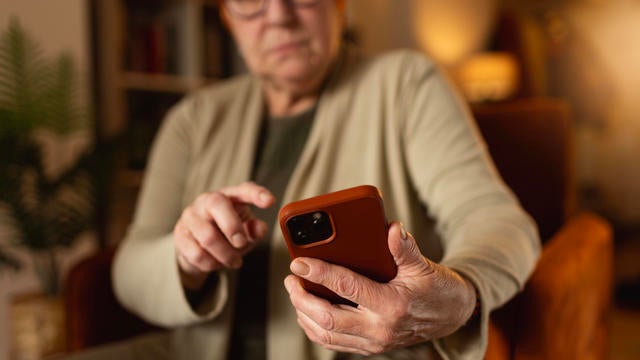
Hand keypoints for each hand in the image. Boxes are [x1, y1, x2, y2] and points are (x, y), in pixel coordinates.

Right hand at [174, 181, 274, 290]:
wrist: (199, 247)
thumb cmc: (228, 235)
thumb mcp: (246, 232)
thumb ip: (255, 230)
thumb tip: (259, 229)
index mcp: (229, 196)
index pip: (244, 189)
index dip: (257, 194)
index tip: (270, 201)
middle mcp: (207, 200)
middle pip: (217, 204)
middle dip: (232, 226)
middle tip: (241, 243)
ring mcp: (190, 216)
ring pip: (207, 235)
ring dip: (225, 254)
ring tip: (234, 262)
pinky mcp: (180, 234)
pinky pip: (196, 253)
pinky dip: (211, 263)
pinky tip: (216, 263)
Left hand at [284, 222, 476, 355]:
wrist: (452, 316)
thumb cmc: (437, 288)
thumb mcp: (423, 266)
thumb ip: (404, 248)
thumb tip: (392, 228)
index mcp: (392, 306)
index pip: (346, 287)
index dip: (319, 273)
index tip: (299, 262)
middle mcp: (380, 329)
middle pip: (328, 319)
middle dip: (302, 298)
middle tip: (291, 278)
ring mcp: (374, 342)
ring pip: (327, 335)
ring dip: (305, 314)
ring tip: (295, 292)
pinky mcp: (370, 347)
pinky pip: (335, 342)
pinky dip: (316, 327)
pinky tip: (308, 310)